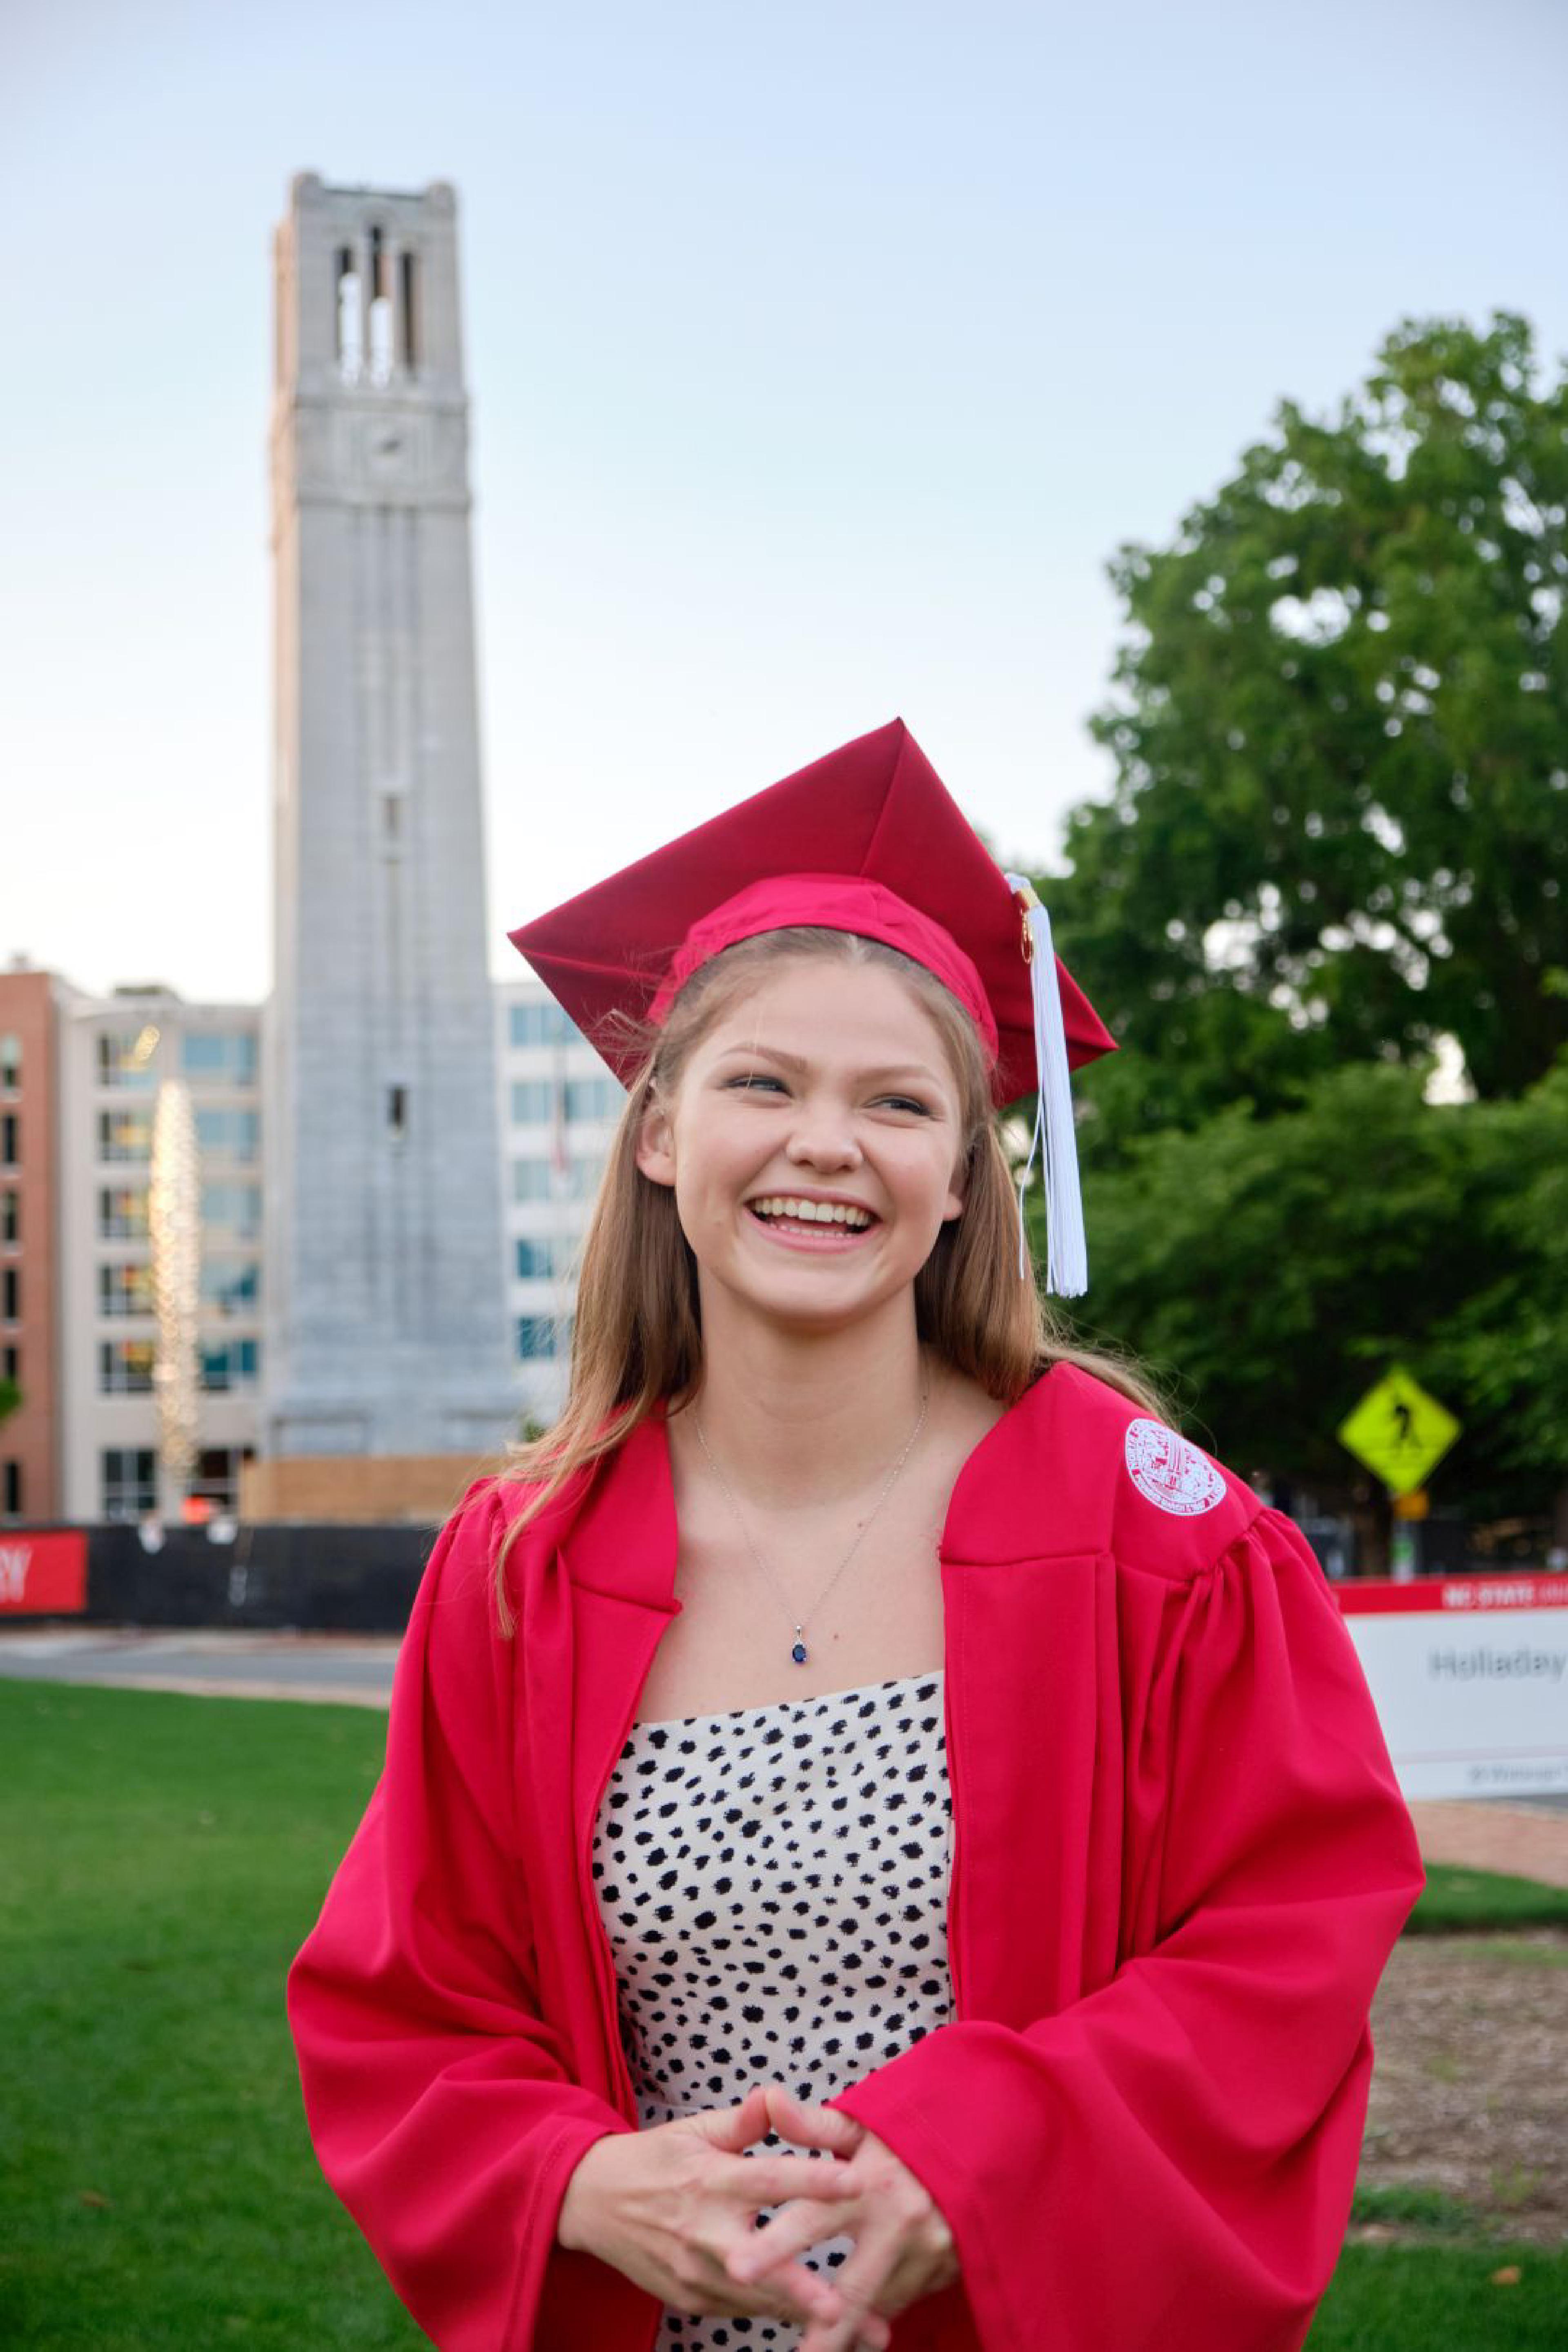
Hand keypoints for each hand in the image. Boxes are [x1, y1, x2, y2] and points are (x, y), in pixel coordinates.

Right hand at [556, 2085, 892, 2345]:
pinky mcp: (692, 2300)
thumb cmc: (653, 2160)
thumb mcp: (694, 2130)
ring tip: (862, 2332)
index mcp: (709, 2179)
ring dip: (806, 2315)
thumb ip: (742, 2121)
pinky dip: (779, 2316)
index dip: (812, 2178)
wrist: (591, 2202)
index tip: (856, 2180)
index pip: (768, 2178)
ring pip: (758, 2299)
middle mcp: (703, 2231)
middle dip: (804, 2288)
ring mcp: (695, 2273)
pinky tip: (821, 2329)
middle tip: (847, 2305)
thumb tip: (777, 2094)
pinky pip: (743, 2311)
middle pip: (763, 2261)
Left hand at [724, 2088, 960, 2351]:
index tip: (736, 2270)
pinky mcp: (946, 2272)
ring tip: (817, 2346)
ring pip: (876, 2303)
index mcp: (869, 2183)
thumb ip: (814, 2125)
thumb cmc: (914, 2129)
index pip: (811, 2219)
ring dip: (846, 2325)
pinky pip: (900, 2299)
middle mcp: (898, 2223)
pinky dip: (876, 2309)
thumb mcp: (866, 2124)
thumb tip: (768, 2099)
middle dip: (819, 2330)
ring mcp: (927, 2253)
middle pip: (849, 2289)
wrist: (992, 2140)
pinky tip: (861, 2314)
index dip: (773, 2246)